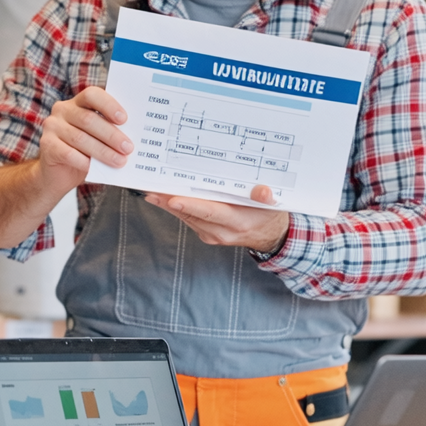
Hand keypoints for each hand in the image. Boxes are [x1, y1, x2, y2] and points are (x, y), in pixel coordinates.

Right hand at [37, 86, 131, 192]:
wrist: (57, 173)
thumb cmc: (83, 152)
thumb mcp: (97, 138)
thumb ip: (109, 131)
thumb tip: (132, 137)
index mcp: (77, 102)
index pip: (92, 95)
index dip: (108, 105)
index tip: (124, 119)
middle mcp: (62, 110)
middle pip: (88, 119)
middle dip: (111, 135)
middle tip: (128, 148)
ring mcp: (52, 126)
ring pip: (80, 138)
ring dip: (103, 151)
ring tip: (119, 161)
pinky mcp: (46, 145)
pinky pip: (68, 153)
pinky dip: (84, 162)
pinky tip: (95, 168)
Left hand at [145, 184, 291, 253]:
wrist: (270, 235)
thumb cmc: (269, 214)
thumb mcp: (273, 204)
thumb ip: (267, 198)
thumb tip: (265, 192)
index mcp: (238, 222)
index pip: (211, 212)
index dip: (192, 206)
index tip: (173, 199)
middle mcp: (222, 231)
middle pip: (192, 215)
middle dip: (170, 203)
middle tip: (152, 190)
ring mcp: (212, 235)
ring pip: (187, 218)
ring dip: (169, 206)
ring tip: (152, 191)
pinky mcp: (206, 233)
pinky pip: (188, 220)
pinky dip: (177, 209)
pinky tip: (165, 198)